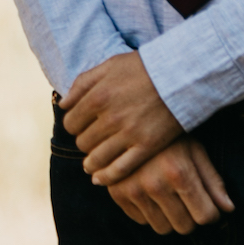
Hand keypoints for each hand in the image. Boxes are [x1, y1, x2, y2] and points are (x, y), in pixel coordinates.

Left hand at [60, 50, 184, 185]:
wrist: (180, 76)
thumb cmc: (142, 68)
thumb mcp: (108, 66)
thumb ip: (82, 84)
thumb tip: (64, 104)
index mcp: (97, 97)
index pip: (70, 123)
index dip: (73, 126)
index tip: (80, 127)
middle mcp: (110, 118)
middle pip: (83, 142)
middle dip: (84, 142)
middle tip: (90, 142)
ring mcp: (129, 134)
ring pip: (98, 158)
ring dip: (91, 163)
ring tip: (91, 164)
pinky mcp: (147, 147)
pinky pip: (120, 169)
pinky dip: (107, 177)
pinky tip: (100, 179)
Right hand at [104, 137, 234, 233]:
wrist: (126, 121)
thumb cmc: (168, 137)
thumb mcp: (195, 150)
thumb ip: (213, 181)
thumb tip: (228, 209)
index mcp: (178, 172)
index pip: (205, 216)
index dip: (210, 212)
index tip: (207, 204)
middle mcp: (154, 184)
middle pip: (184, 227)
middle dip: (190, 217)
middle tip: (186, 199)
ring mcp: (133, 190)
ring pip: (163, 228)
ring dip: (169, 218)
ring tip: (168, 196)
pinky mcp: (117, 194)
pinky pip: (141, 221)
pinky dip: (148, 212)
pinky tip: (149, 193)